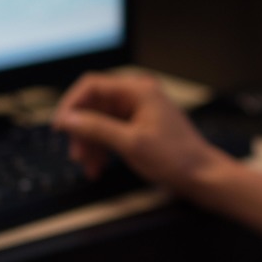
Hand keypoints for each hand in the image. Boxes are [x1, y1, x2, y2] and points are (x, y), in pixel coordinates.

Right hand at [53, 71, 229, 192]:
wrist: (200, 175)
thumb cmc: (176, 157)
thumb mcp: (130, 143)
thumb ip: (97, 128)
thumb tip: (69, 118)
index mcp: (138, 90)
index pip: (92, 86)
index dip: (71, 104)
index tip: (60, 126)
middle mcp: (137, 95)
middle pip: (94, 105)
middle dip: (82, 131)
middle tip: (77, 154)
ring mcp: (138, 111)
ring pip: (99, 121)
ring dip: (90, 144)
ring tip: (90, 167)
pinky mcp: (138, 126)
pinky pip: (110, 131)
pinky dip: (102, 148)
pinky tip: (99, 166)